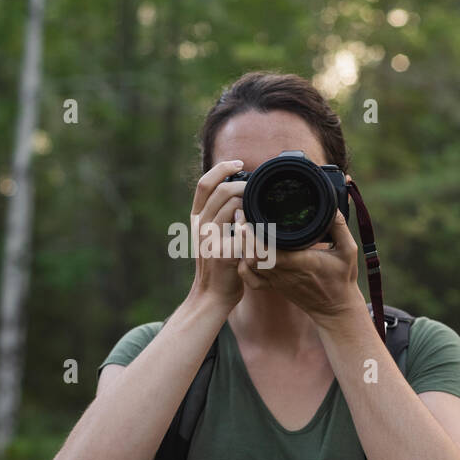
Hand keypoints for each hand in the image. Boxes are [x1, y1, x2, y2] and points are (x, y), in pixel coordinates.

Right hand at [188, 159, 247, 309]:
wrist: (211, 296)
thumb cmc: (217, 266)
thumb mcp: (211, 237)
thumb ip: (220, 217)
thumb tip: (238, 197)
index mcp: (197, 219)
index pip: (204, 184)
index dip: (221, 168)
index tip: (238, 162)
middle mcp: (200, 226)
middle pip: (220, 190)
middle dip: (242, 184)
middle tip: (257, 188)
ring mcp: (210, 239)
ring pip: (230, 206)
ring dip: (249, 201)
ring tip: (260, 206)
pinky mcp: (223, 253)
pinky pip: (241, 229)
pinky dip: (253, 223)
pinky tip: (263, 225)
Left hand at [235, 207, 364, 324]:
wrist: (335, 309)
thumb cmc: (342, 279)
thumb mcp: (349, 250)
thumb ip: (339, 226)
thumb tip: (331, 206)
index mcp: (298, 262)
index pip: (265, 250)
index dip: (252, 234)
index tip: (249, 215)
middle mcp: (283, 272)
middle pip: (250, 255)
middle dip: (242, 235)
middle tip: (242, 216)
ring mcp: (275, 280)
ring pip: (247, 265)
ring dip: (241, 247)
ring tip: (242, 228)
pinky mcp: (273, 286)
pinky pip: (250, 278)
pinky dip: (243, 265)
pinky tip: (245, 252)